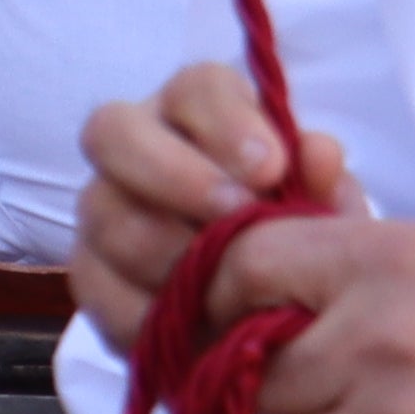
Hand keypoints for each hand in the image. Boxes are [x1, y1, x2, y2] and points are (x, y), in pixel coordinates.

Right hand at [73, 62, 366, 355]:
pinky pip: (92, 281)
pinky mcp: (90, 268)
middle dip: (174, 173)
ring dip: (163, 248)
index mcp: (197, 110)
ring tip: (222, 283)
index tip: (272, 167)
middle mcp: (135, 145)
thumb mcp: (323, 210)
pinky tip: (190, 325)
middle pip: (114, 132)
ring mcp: (103, 206)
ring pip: (102, 211)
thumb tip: (319, 154)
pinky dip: (140, 306)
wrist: (266, 304)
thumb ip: (324, 181)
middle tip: (234, 213)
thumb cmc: (295, 234)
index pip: (197, 88)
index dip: (227, 121)